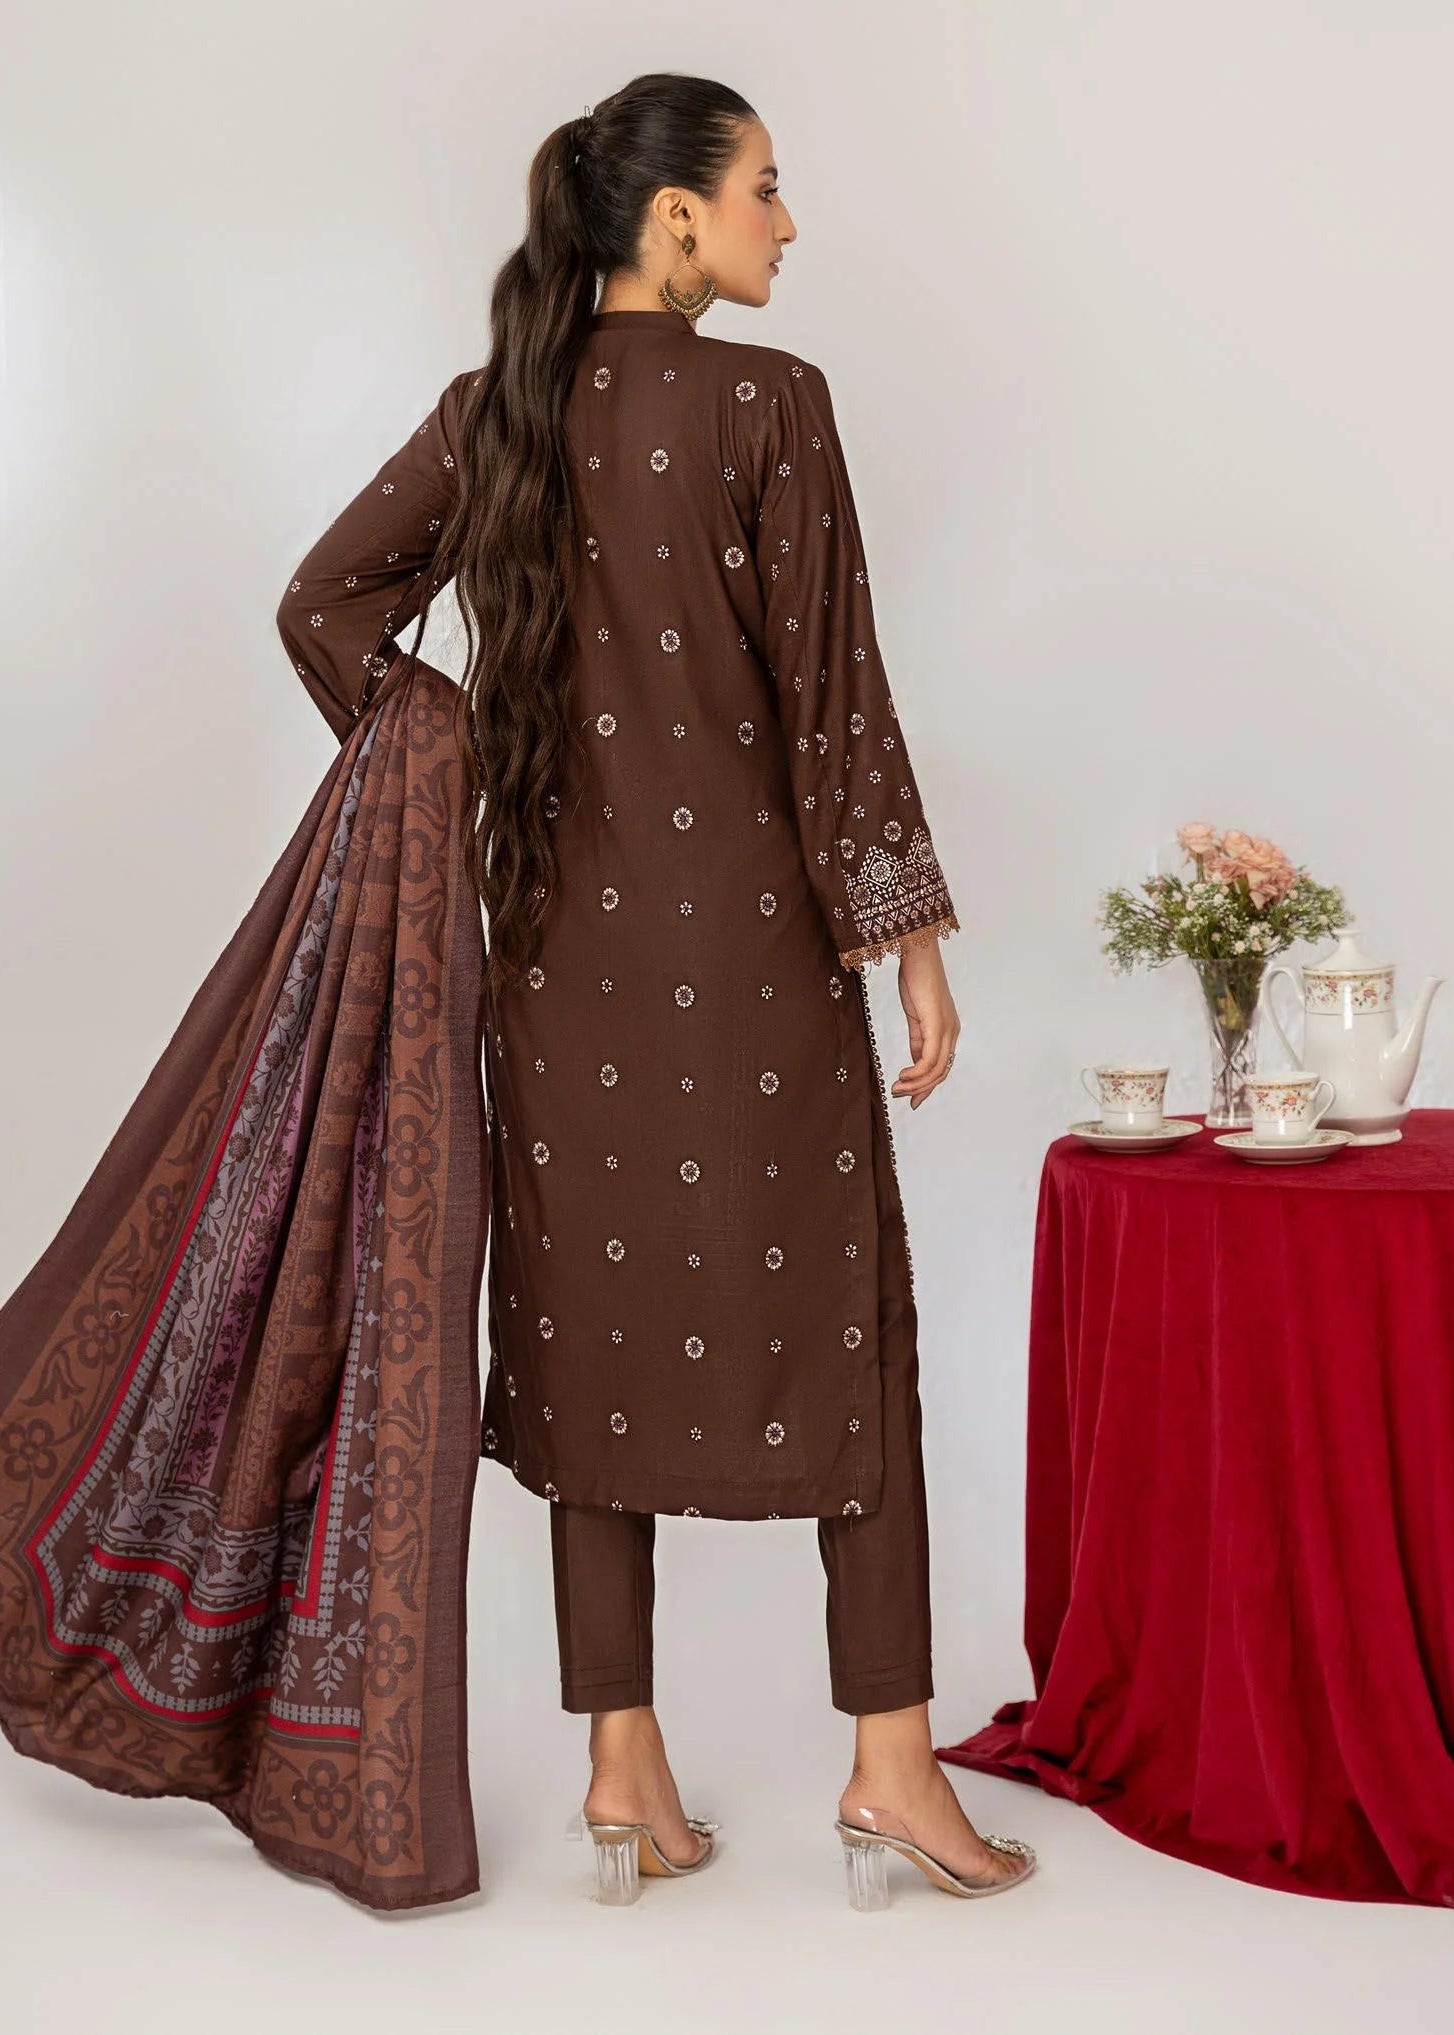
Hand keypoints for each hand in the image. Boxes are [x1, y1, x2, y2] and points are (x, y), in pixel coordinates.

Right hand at [891, 937, 959, 1107]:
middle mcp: (951, 1032)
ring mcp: (946, 1029)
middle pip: (941, 1072)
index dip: (927, 1086)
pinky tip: (903, 1075)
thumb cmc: (917, 980)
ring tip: (897, 1088)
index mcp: (948, 1030)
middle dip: (920, 1089)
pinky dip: (916, 1072)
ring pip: (936, 1069)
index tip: (911, 1099)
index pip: (941, 1066)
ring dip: (915, 1084)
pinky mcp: (937, 1024)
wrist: (918, 955)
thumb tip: (915, 1061)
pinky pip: (930, 1058)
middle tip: (901, 1096)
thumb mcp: (916, 1016)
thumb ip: (917, 1039)